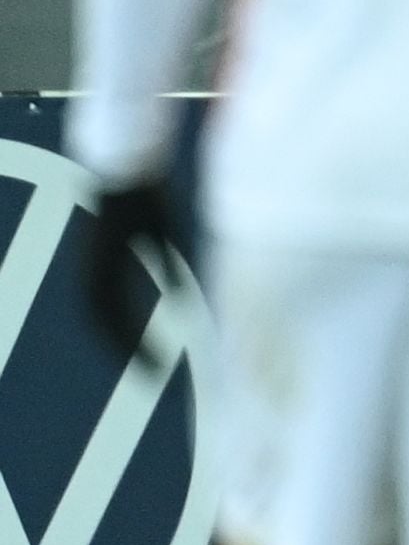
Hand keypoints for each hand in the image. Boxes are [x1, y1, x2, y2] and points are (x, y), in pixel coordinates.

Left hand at [84, 178, 175, 364]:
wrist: (128, 169)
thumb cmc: (145, 193)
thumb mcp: (162, 233)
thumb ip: (167, 264)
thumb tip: (179, 292)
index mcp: (108, 263)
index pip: (114, 309)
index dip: (130, 335)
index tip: (152, 357)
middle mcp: (95, 269)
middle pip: (104, 320)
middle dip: (126, 347)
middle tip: (150, 374)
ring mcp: (93, 266)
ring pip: (101, 318)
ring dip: (123, 344)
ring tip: (148, 366)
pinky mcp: (96, 263)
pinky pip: (104, 304)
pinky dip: (120, 325)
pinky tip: (137, 338)